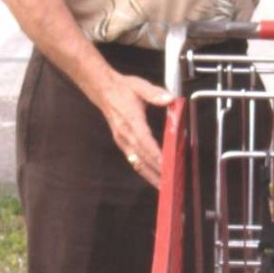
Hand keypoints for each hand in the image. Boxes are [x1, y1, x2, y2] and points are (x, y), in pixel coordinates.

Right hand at [99, 72, 172, 187]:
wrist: (103, 90)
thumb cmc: (123, 88)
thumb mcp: (140, 86)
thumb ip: (155, 93)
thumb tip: (169, 98)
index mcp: (131, 120)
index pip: (145, 140)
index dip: (155, 153)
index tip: (165, 164)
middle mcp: (125, 134)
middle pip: (142, 156)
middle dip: (156, 171)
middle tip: (169, 182)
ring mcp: (122, 140)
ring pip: (137, 162)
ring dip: (150, 175)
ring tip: (162, 186)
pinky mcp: (122, 142)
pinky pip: (133, 160)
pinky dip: (143, 170)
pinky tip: (151, 176)